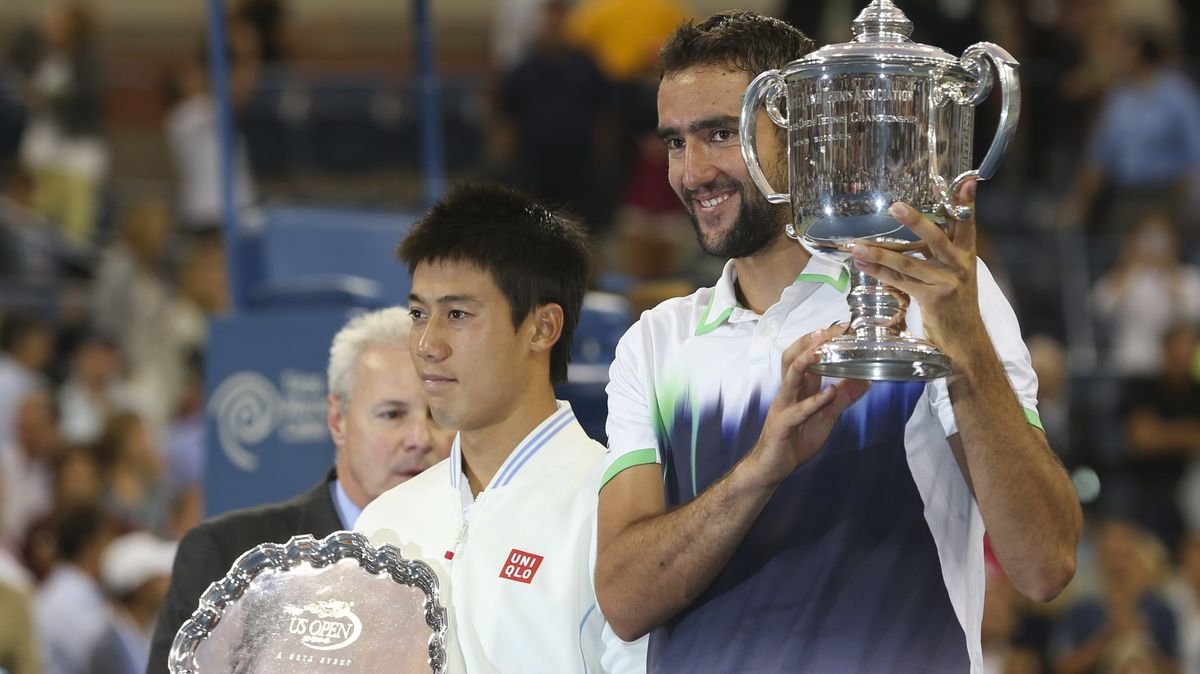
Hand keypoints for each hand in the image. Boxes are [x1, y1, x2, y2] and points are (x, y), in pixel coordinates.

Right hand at [744, 326, 870, 486]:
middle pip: (792, 357)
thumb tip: (866, 381)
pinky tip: (828, 394)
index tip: (841, 327)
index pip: (805, 356)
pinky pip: (798, 410)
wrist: (771, 468)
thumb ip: (843, 398)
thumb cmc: (795, 440)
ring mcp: (783, 407)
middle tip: (829, 330)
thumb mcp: (826, 417)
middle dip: (809, 342)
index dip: (821, 340)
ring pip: (790, 378)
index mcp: (798, 388)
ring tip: (818, 351)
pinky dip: (814, 401)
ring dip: (804, 363)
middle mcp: (788, 392)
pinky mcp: (783, 425)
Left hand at [849, 178, 986, 359]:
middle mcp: (959, 265)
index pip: (967, 224)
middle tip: (895, 206)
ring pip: (907, 262)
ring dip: (879, 253)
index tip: (966, 180)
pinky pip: (899, 282)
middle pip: (935, 237)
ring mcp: (946, 282)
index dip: (966, 202)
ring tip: (857, 245)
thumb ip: (940, 254)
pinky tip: (862, 265)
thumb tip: (915, 232)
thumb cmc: (956, 306)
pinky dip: (878, 273)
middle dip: (915, 221)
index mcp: (967, 255)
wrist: (967, 341)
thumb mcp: (957, 275)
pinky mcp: (932, 299)